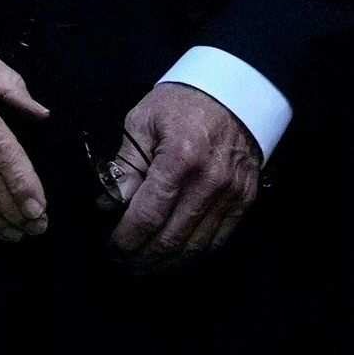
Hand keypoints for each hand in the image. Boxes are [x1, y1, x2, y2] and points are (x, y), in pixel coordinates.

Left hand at [105, 81, 261, 268]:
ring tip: (144, 265)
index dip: (125, 240)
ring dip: (166, 263)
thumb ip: (126, 166)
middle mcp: (209, 181)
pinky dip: (193, 254)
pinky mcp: (245, 198)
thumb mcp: (143, 121)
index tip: (111, 247)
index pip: (147, 216)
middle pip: (170, 240)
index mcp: (180, 158)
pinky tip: (175, 255)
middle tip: (123, 262)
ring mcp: (231, 192)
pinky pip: (218, 240)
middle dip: (141, 258)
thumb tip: (109, 206)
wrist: (235, 89)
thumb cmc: (182, 102)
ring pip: (194, 247)